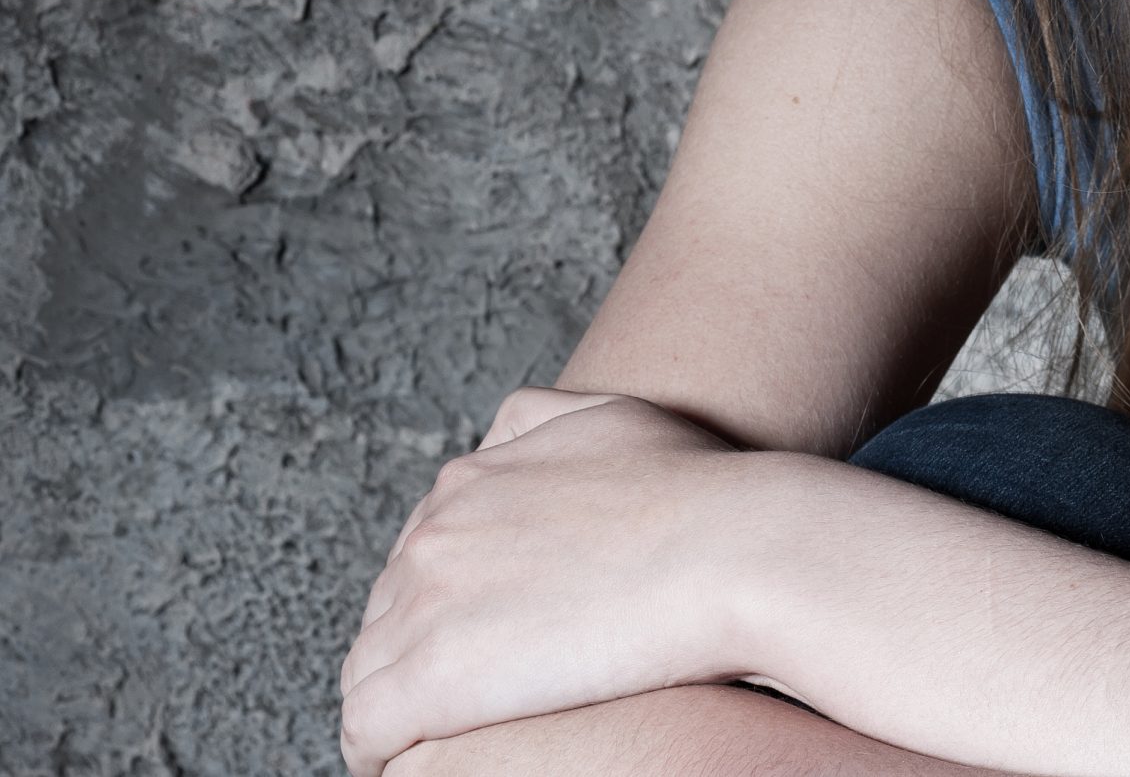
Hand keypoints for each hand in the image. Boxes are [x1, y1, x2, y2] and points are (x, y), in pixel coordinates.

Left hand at [339, 388, 767, 776]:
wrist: (734, 549)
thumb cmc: (698, 490)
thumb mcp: (611, 415)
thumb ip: (542, 419)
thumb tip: (501, 436)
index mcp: (471, 479)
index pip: (423, 550)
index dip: (449, 596)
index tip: (484, 631)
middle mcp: (434, 533)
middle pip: (389, 607)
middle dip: (418, 646)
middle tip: (472, 685)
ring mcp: (427, 605)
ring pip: (369, 669)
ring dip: (395, 700)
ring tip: (432, 733)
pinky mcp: (433, 679)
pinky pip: (367, 730)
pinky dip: (378, 750)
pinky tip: (407, 760)